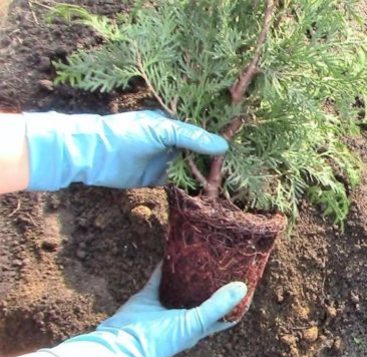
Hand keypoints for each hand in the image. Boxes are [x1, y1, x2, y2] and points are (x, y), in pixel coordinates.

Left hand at [23, 110, 226, 190]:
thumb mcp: (162, 130)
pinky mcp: (159, 178)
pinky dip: (193, 188)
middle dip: (218, 160)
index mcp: (175, 122)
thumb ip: (192, 138)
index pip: (204, 129)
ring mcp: (167, 159)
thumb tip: (224, 147)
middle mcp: (174, 140)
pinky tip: (208, 194)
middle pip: (202, 151)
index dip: (221, 137)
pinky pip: (182, 183)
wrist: (93, 156)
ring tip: (228, 184)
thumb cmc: (126, 133)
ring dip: (207, 176)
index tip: (241, 146)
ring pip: (194, 168)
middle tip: (240, 171)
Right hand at [41, 266, 245, 356]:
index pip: (225, 316)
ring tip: (204, 254)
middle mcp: (184, 317)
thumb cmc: (161, 339)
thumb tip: (242, 287)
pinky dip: (165, 265)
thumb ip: (217, 305)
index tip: (247, 284)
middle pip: (204, 297)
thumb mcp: (194, 323)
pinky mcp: (148, 297)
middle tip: (226, 261)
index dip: (237, 303)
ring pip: (182, 285)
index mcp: (199, 327)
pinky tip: (173, 250)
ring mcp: (166, 307)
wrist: (121, 344)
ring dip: (191, 272)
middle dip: (214, 283)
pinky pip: (158, 277)